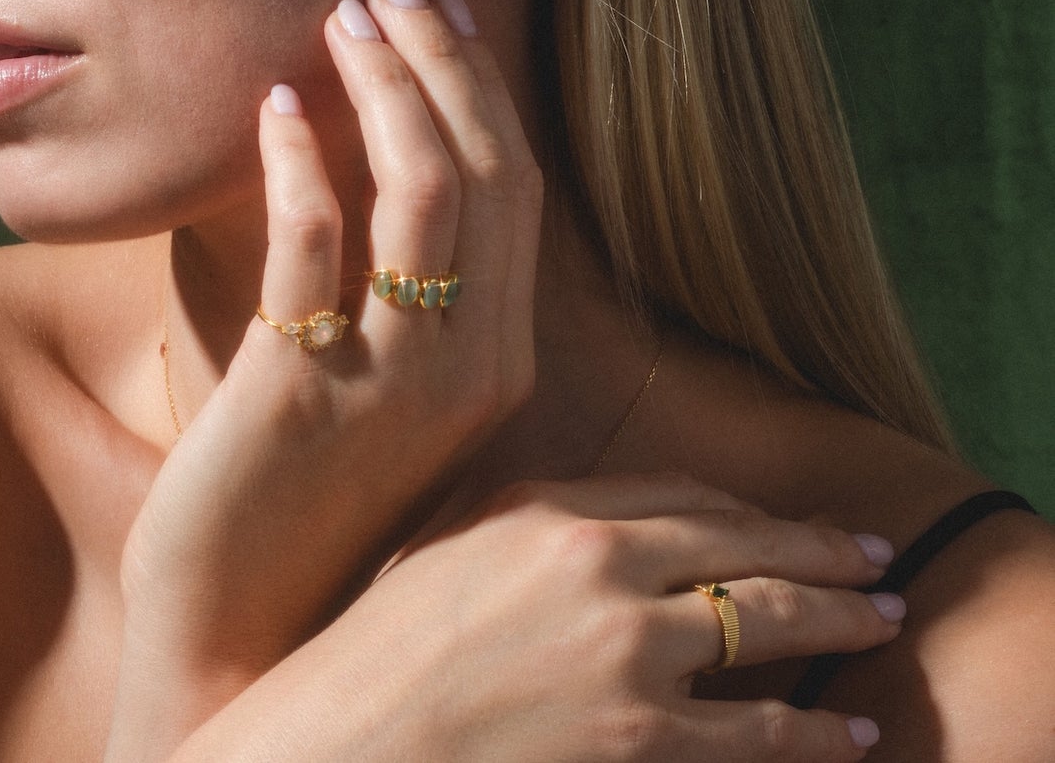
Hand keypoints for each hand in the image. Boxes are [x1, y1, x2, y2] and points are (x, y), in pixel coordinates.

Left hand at [109, 0, 544, 754]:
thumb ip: (404, 283)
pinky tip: (276, 106)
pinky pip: (314, 241)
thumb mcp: (387, 380)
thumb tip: (381, 149)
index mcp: (503, 357)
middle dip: (440, 58)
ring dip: (384, 86)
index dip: (480, 86)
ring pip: (421, 193)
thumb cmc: (310, 486)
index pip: (516, 188)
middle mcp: (474, 365)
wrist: (245, 623)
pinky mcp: (303, 391)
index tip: (438, 9)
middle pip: (482, 172)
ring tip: (341, 16)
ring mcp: (395, 381)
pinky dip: (301, 157)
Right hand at [173, 474, 897, 762]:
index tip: (789, 522)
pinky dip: (815, 736)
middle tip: (872, 559)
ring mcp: (629, 655)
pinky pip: (756, 735)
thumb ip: (533, 520)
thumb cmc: (384, 647)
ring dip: (840, 627)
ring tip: (883, 624)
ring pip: (769, 629)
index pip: (687, 496)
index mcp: (554, 510)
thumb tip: (603, 521)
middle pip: (747, 549)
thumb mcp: (454, 548)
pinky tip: (847, 735)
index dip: (751, 511)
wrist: (351, 741)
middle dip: (824, 554)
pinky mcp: (643, 743)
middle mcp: (603, 565)